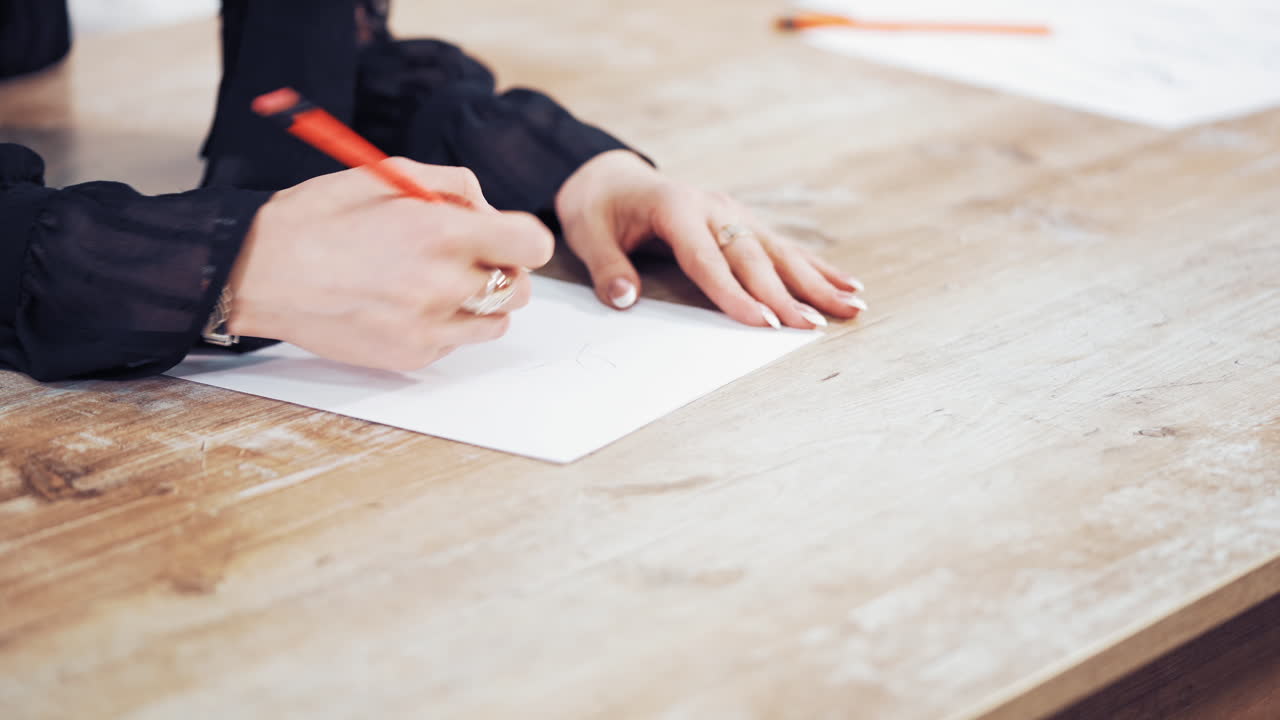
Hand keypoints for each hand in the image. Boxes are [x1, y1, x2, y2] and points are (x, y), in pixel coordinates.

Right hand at [228, 159, 553, 370]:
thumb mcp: (389, 174)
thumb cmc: (320, 217)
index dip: (523, 239)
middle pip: (521, 288)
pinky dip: (446, 325)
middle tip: (468, 258)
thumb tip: (489, 210)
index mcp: (440, 233)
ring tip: (439, 284)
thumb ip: (454, 186)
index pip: (533, 246)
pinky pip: (457, 343)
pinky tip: (408, 305)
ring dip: (481, 302)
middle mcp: (441, 285)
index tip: (506, 236)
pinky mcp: (411, 356)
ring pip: (497, 322)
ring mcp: (428, 327)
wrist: (260, 272)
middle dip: (504, 269)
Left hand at [555, 150, 865, 328]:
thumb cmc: (597, 208)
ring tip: (852, 307)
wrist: (609, 176)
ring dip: (817, 282)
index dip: (736, 295)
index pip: (709, 260)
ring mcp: (733, 213)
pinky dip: (817, 268)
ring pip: (780, 252)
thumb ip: (606, 267)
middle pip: (754, 258)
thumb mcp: (586, 233)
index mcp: (676, 208)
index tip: (763, 324)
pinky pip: (784, 248)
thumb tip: (624, 299)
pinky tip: (847, 285)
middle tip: (812, 328)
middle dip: (786, 296)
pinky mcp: (742, 222)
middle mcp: (714, 208)